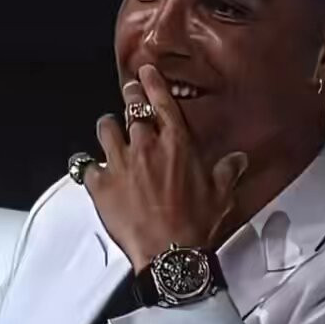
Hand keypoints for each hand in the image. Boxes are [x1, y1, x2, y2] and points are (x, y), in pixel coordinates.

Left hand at [82, 64, 248, 272]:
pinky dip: (88, 165)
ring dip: (108, 127)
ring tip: (109, 129)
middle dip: (130, 97)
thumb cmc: (196, 223)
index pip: (161, 101)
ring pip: (105, 129)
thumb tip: (238, 160)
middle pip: (131, 109)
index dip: (152, 83)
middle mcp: (145, 146)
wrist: (169, 252)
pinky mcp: (100, 185)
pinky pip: (86, 165)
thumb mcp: (221, 194)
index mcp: (176, 143)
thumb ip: (227, 171)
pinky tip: (90, 168)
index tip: (145, 71)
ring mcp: (119, 163)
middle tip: (129, 92)